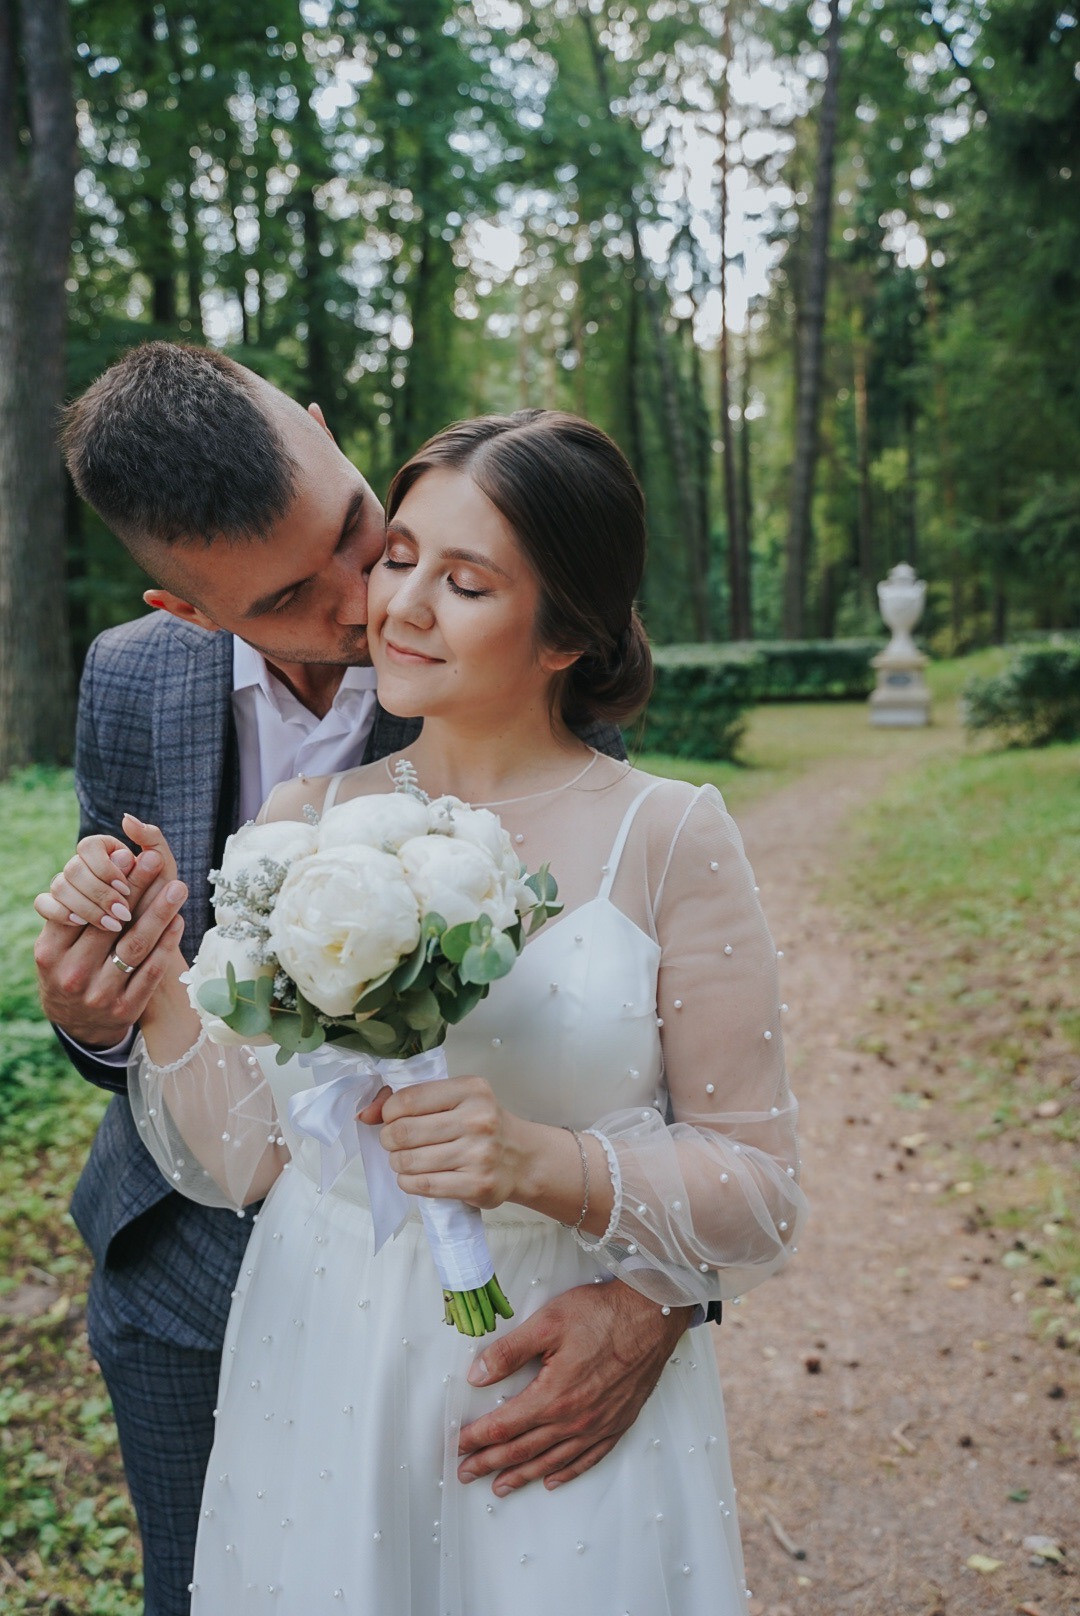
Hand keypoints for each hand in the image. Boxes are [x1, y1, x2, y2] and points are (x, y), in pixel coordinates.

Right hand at [34, 818, 187, 1047]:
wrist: (77, 1023)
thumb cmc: (71, 966)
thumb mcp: (59, 942)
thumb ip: (77, 908)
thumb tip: (116, 858)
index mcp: (50, 953)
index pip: (77, 910)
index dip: (104, 881)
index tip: (126, 853)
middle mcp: (72, 974)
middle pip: (109, 924)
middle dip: (136, 888)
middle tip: (155, 859)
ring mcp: (99, 994)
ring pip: (134, 947)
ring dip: (159, 914)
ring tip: (178, 887)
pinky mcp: (125, 1009)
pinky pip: (150, 972)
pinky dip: (166, 945)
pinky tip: (179, 921)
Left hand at [361, 1074, 523, 1209]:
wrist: (521, 1158)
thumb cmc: (481, 1125)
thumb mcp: (455, 1099)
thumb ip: (409, 1099)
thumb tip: (364, 1114)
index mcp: (471, 1090)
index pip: (408, 1100)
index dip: (388, 1112)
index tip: (391, 1118)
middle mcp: (478, 1120)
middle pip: (403, 1132)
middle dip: (389, 1140)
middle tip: (395, 1142)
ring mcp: (479, 1154)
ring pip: (409, 1161)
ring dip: (398, 1163)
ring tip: (405, 1160)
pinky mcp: (477, 1185)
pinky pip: (423, 1186)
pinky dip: (408, 1182)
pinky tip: (413, 1176)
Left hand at [455, 1282, 691, 1493]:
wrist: (653, 1315)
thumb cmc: (602, 1313)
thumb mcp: (548, 1322)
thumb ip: (509, 1351)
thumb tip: (476, 1375)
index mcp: (553, 1395)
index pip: (504, 1425)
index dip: (477, 1438)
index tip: (457, 1446)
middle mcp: (574, 1419)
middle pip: (523, 1449)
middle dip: (490, 1462)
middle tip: (465, 1473)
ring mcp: (598, 1425)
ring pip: (552, 1460)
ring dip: (522, 1475)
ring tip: (500, 1486)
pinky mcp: (617, 1423)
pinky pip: (587, 1458)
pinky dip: (566, 1472)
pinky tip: (552, 1479)